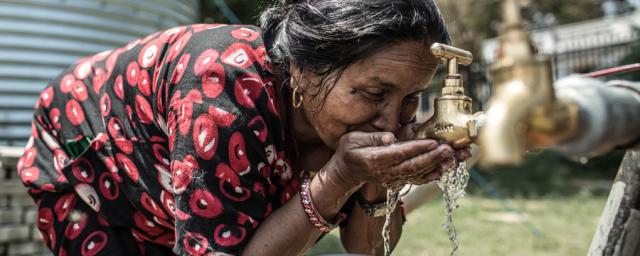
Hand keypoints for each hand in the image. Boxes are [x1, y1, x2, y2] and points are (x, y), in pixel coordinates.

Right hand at [325, 131, 454, 187]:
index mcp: (375, 160)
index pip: (400, 153)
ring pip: (419, 174)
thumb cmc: (349, 151)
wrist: (347, 172)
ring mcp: (393, 179)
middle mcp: (386, 172)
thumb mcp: (353, 139)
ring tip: (453, 157)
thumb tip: (390, 137)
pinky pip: (418, 179)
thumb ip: (372, 138)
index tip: (433, 141)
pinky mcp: (398, 181)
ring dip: (437, 166)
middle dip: (433, 157)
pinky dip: (433, 175)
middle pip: (413, 165)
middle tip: (449, 148)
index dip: (417, 148)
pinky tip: (446, 169)